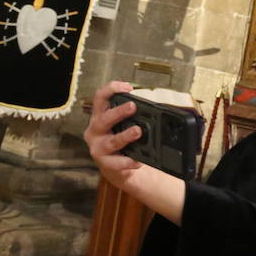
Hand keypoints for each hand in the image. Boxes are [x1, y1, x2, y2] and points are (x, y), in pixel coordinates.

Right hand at [84, 81, 186, 222]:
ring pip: (111, 142)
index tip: (127, 87)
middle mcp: (95, 131)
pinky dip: (128, 161)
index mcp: (100, 117)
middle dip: (118, 112)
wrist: (118, 167)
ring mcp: (98, 148)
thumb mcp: (124, 125)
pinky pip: (117, 162)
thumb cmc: (123, 141)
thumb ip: (135, 117)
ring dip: (125, 136)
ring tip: (137, 131)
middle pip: (103, 119)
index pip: (100, 98)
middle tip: (133, 106)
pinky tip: (137, 160)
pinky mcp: (105, 164)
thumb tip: (160, 109)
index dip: (111, 89)